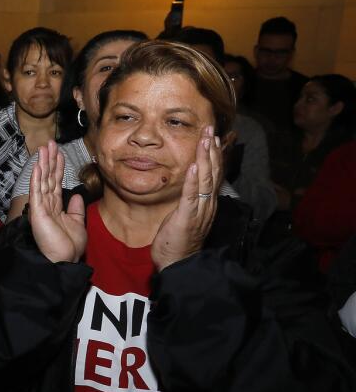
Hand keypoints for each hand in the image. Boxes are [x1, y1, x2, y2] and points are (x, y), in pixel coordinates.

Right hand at [28, 141, 85, 263]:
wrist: (64, 260)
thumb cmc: (68, 246)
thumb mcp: (78, 223)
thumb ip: (76, 208)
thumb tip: (76, 195)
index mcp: (55, 206)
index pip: (56, 182)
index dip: (58, 167)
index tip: (59, 153)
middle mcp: (46, 204)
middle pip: (48, 177)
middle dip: (50, 159)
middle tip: (50, 143)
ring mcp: (41, 207)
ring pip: (42, 181)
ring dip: (42, 163)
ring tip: (43, 148)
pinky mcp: (37, 212)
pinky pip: (37, 192)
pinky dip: (37, 178)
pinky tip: (37, 166)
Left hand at [152, 126, 221, 270]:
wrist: (178, 263)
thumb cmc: (178, 240)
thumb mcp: (185, 214)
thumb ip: (189, 199)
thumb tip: (188, 183)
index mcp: (206, 203)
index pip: (213, 174)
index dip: (214, 154)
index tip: (212, 136)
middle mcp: (207, 204)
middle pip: (212, 172)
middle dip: (212, 149)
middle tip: (211, 128)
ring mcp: (199, 210)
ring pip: (204, 179)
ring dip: (205, 158)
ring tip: (206, 139)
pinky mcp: (187, 217)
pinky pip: (190, 195)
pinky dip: (192, 179)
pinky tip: (192, 165)